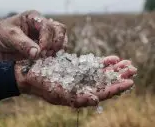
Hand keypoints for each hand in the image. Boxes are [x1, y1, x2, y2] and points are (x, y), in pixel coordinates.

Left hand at [0, 10, 67, 59]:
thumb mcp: (10, 36)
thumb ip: (23, 44)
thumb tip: (37, 53)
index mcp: (33, 18)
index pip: (48, 26)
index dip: (46, 39)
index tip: (40, 51)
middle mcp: (41, 26)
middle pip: (59, 30)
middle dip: (56, 43)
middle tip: (47, 54)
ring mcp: (43, 37)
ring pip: (61, 39)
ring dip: (57, 49)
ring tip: (47, 57)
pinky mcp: (42, 47)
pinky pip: (54, 50)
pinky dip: (54, 55)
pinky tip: (48, 59)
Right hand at [14, 56, 136, 107]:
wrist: (28, 73)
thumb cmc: (38, 83)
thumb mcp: (54, 91)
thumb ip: (74, 97)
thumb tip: (95, 100)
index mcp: (77, 96)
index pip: (100, 94)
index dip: (115, 89)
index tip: (128, 82)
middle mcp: (79, 88)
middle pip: (103, 83)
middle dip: (118, 77)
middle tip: (132, 68)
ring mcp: (78, 77)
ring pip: (100, 74)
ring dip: (113, 69)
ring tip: (126, 63)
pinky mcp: (74, 68)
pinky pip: (91, 66)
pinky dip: (101, 63)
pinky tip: (111, 59)